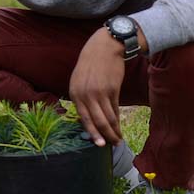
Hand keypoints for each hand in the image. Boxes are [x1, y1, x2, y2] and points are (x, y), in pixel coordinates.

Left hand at [69, 27, 126, 146]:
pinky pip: (116, 108)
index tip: (98, 144)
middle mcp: (86, 94)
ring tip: (118, 139)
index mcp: (74, 93)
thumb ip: (81, 98)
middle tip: (110, 146)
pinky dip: (118, 119)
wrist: (104, 48)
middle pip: (97, 121)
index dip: (92, 132)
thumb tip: (88, 118)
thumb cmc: (90, 65)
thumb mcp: (79, 80)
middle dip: (104, 135)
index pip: (83, 118)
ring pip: (108, 117)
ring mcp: (100, 92)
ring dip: (114, 130)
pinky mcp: (113, 89)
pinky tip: (119, 126)